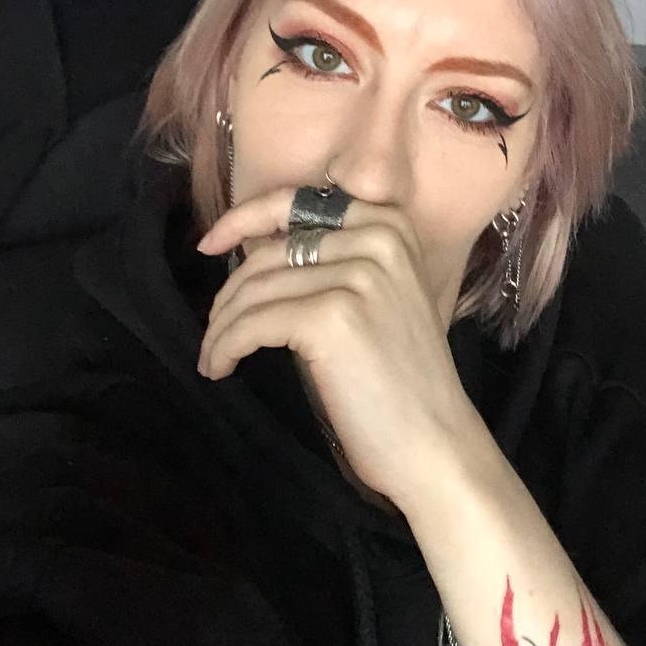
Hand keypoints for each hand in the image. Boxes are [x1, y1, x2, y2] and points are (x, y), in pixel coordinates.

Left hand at [195, 187, 485, 509]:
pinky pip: (252, 324)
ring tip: (215, 357)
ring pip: (254, 290)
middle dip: (229, 294)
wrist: (434, 443)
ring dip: (221, 328)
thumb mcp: (381, 298)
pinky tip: (221, 368)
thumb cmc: (401, 382)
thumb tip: (256, 251)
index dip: (243, 218)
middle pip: (268, 253)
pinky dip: (225, 347)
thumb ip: (335, 263)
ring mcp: (356, 276)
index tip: (210, 244)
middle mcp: (377, 240)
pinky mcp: (331, 318)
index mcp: (390, 226)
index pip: (296, 202)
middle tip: (214, 331)